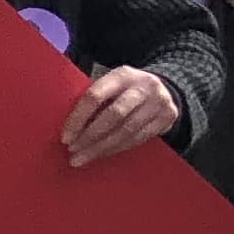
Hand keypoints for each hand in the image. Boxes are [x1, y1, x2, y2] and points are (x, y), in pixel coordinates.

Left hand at [61, 65, 179, 166]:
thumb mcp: (111, 86)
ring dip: (102, 148)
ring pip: (127, 130)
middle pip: (114, 115)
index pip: (95, 96)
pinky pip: (139, 138)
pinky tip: (103, 154)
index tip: (65, 137)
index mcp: (122, 75)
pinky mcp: (168, 116)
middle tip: (73, 151)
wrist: (165, 88)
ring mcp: (159, 100)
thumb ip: (92, 101)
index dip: (78, 118)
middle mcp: (143, 85)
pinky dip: (118, 149)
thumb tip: (67, 129)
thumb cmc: (125, 91)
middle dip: (90, 136)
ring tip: (83, 158)